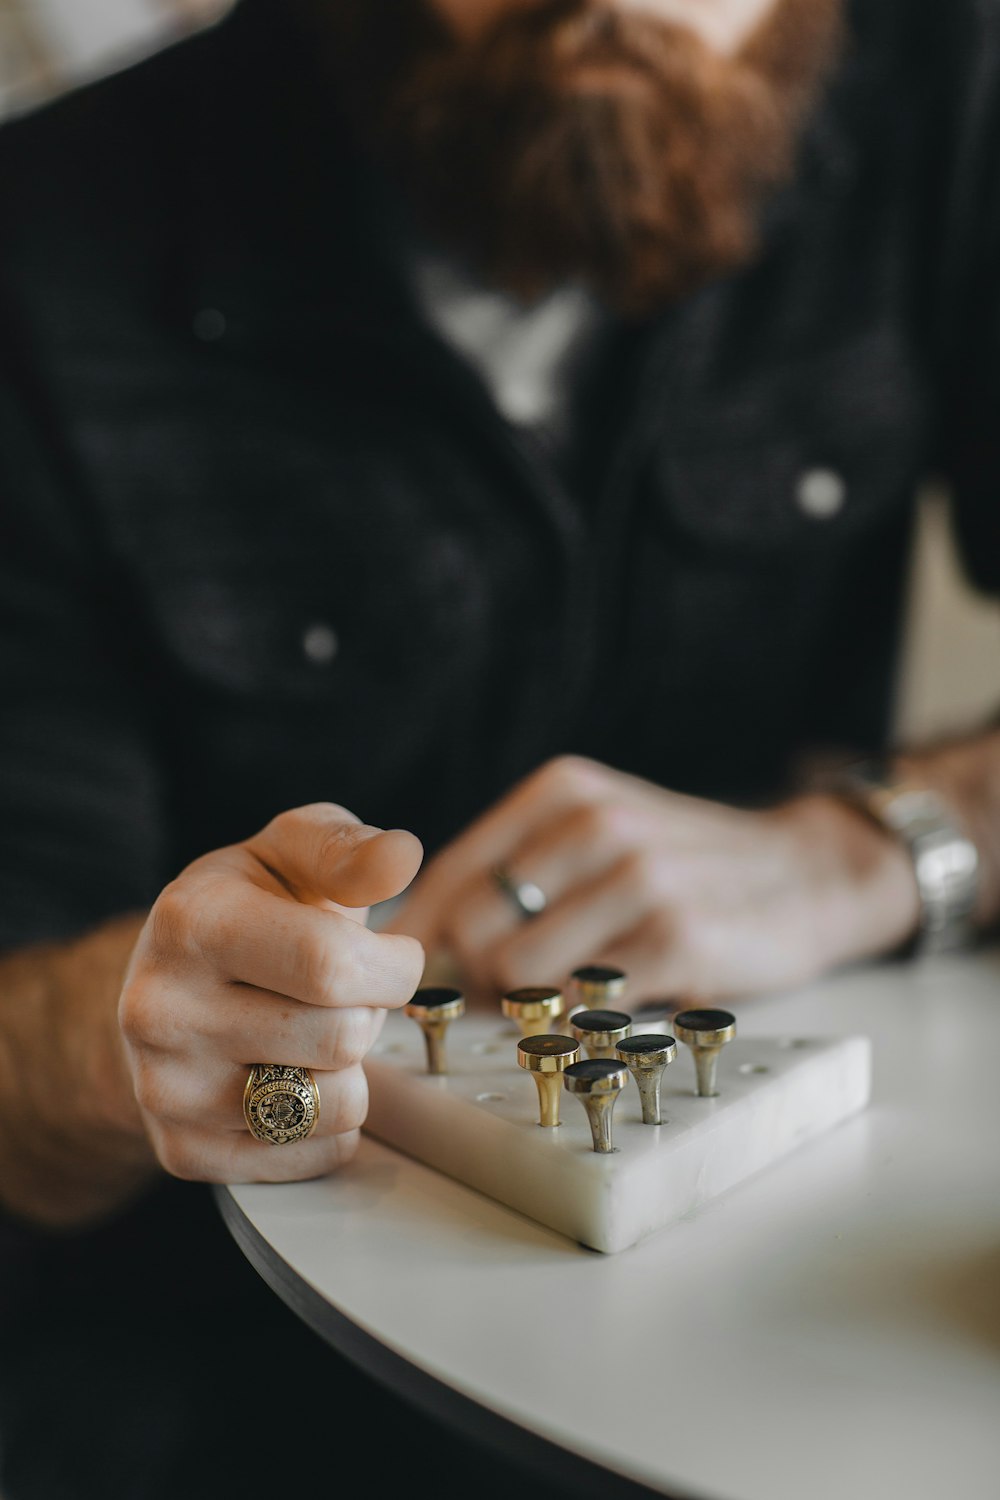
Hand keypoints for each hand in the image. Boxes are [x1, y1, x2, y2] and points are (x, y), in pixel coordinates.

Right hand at [119, 803, 423, 1182]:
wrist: (166, 979)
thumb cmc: (247, 906)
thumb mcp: (292, 852)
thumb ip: (349, 850)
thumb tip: (400, 855)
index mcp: (192, 922)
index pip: (331, 964)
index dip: (393, 966)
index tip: (394, 957)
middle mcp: (162, 1009)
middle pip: (342, 1038)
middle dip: (371, 1013)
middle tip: (345, 995)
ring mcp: (165, 1089)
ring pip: (336, 1106)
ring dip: (353, 1070)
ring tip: (315, 1032)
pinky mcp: (182, 1151)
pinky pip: (316, 1155)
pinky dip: (331, 1122)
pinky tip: (296, 1075)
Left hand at [388, 756, 918, 1001]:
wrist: (806, 872)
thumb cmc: (681, 862)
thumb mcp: (597, 830)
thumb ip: (516, 870)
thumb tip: (417, 943)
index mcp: (561, 791)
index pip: (449, 873)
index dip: (419, 939)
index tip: (408, 978)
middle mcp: (594, 823)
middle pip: (473, 930)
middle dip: (477, 978)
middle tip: (509, 996)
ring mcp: (638, 879)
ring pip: (519, 973)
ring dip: (530, 1005)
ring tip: (568, 998)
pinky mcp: (677, 938)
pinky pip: (586, 1004)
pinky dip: (584, 1019)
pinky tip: (613, 1004)